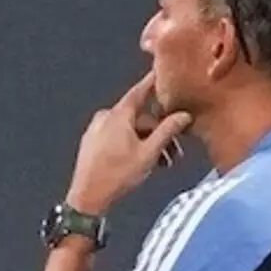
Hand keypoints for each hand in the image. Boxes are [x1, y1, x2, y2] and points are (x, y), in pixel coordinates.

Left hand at [67, 72, 192, 214]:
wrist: (87, 198)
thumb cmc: (117, 176)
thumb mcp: (149, 153)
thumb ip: (167, 131)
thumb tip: (184, 115)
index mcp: (117, 115)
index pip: (140, 91)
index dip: (153, 82)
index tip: (162, 71)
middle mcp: (105, 118)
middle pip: (139, 117)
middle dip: (159, 131)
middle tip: (175, 150)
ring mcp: (96, 131)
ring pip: (130, 130)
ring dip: (148, 142)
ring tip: (163, 163)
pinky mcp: (92, 144)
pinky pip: (117, 137)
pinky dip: (133, 145)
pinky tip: (145, 162)